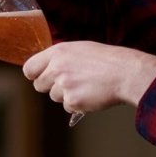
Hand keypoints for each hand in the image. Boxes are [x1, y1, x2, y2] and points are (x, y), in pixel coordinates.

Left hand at [23, 42, 155, 115]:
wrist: (126, 72)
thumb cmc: (107, 60)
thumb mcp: (80, 49)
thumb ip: (60, 58)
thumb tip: (47, 67)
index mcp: (57, 52)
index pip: (29, 68)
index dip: (35, 75)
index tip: (40, 78)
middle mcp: (57, 67)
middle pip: (39, 85)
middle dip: (51, 87)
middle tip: (69, 84)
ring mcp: (64, 85)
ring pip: (54, 97)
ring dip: (67, 95)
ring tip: (85, 86)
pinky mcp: (72, 100)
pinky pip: (68, 107)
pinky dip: (78, 105)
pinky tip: (91, 94)